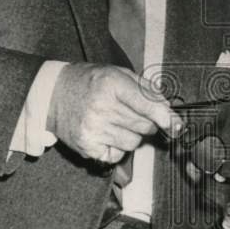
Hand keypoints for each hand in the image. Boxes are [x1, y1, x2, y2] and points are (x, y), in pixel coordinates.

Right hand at [47, 63, 182, 165]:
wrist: (53, 93)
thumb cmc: (90, 82)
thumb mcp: (118, 73)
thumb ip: (146, 89)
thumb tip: (167, 110)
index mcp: (112, 84)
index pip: (148, 106)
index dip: (166, 118)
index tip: (177, 125)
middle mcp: (102, 107)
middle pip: (145, 127)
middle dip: (147, 122)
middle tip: (132, 114)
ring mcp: (93, 128)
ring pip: (133, 143)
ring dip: (131, 135)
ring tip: (116, 122)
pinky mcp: (87, 146)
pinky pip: (117, 155)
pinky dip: (117, 147)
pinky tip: (106, 133)